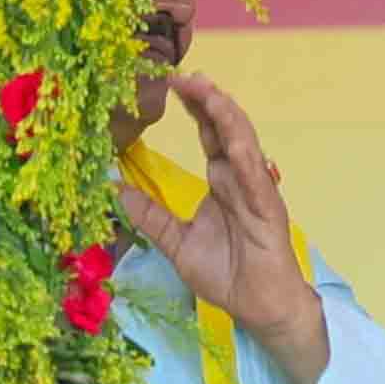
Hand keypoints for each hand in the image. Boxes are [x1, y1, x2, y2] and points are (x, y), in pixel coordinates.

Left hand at [116, 73, 329, 383]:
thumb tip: (116, 190)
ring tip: (208, 91)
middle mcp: (242, 180)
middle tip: (185, 75)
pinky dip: (245, 155)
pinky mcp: (269, 211)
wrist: (259, 308)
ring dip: (227, 117)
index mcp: (223, 184)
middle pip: (228, 130)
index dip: (196, 109)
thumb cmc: (227, 275)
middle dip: (209, 101)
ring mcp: (258, 192)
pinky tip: (232, 137)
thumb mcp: (175, 242)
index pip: (210, 136)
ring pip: (244, 144)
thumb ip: (150, 215)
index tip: (173, 83)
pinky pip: (257, 178)